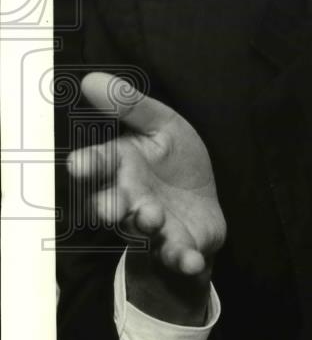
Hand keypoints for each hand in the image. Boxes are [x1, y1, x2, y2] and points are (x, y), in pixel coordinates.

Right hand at [68, 72, 225, 319]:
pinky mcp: (178, 248)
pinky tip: (193, 261)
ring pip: (141, 230)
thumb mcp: (163, 127)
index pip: (99, 165)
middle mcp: (130, 200)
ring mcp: (153, 227)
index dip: (89, 165)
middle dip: (109, 205)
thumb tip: (91, 78)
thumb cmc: (176, 165)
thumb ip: (131, 107)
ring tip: (151, 216)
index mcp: (122, 168)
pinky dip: (184, 260)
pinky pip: (178, 257)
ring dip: (144, 225)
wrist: (203, 208)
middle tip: (112, 203)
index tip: (79, 163)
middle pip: (111, 204)